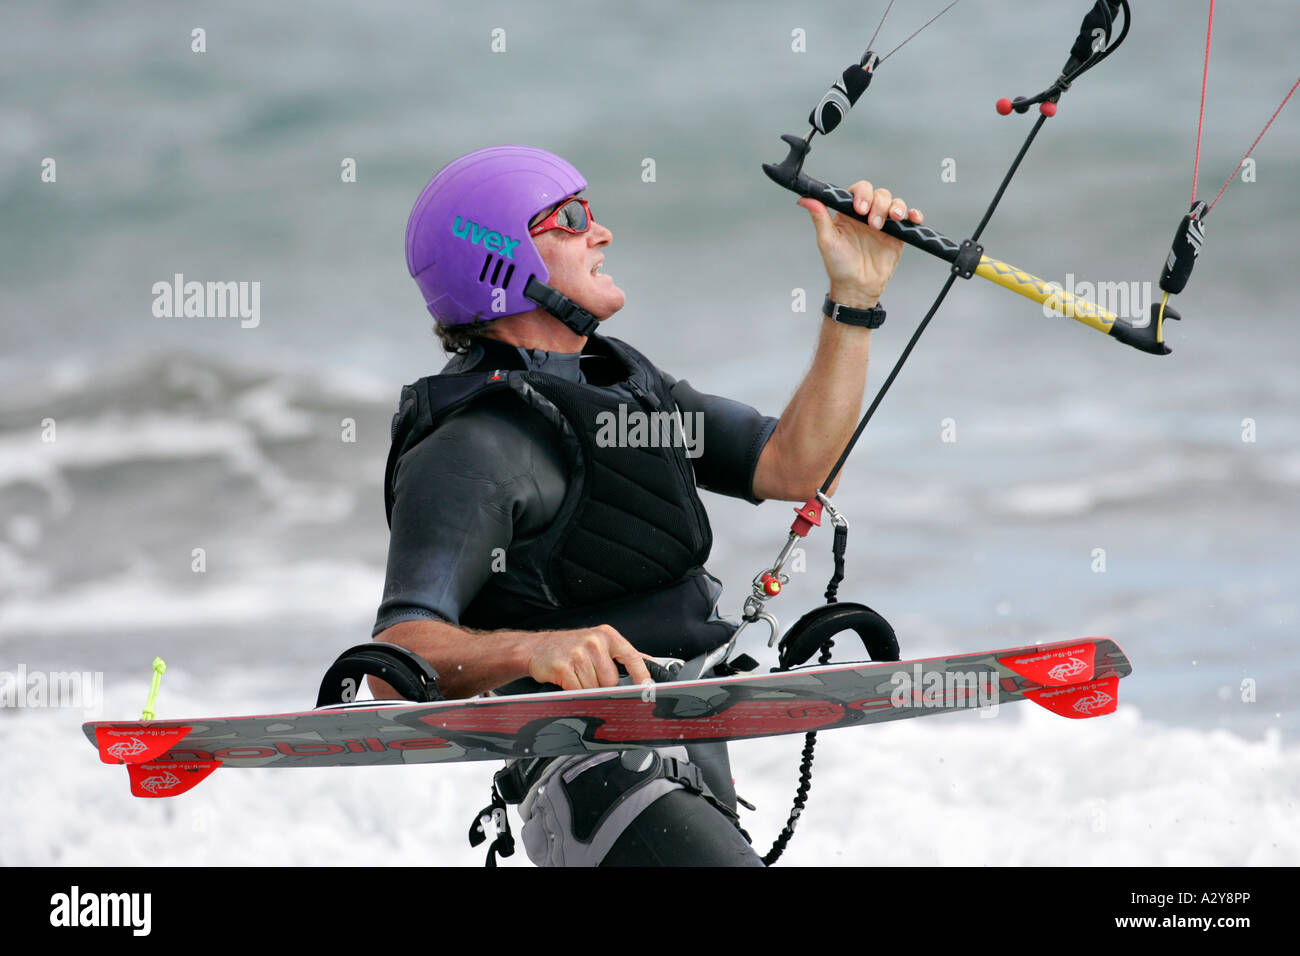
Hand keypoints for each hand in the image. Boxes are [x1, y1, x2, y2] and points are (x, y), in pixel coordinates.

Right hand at [527, 625, 652, 690]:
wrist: (536, 648)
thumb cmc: (569, 647)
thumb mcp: (598, 643)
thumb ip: (622, 655)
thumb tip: (648, 664)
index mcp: (607, 635)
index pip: (632, 657)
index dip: (642, 675)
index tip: (647, 689)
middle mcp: (594, 642)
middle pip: (611, 680)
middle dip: (602, 685)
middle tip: (589, 676)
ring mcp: (578, 653)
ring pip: (594, 688)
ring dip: (586, 689)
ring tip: (576, 676)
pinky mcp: (563, 667)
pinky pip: (578, 691)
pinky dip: (574, 691)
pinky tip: (567, 680)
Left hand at [798, 181, 923, 307]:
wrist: (857, 288)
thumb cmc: (839, 266)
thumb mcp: (827, 240)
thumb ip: (819, 217)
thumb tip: (805, 199)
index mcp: (849, 212)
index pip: (858, 191)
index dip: (862, 194)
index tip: (860, 208)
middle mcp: (867, 215)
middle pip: (879, 194)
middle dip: (879, 204)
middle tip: (873, 224)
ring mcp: (884, 224)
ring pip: (895, 203)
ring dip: (896, 207)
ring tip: (893, 219)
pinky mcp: (898, 235)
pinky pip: (909, 219)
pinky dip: (913, 215)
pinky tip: (911, 217)